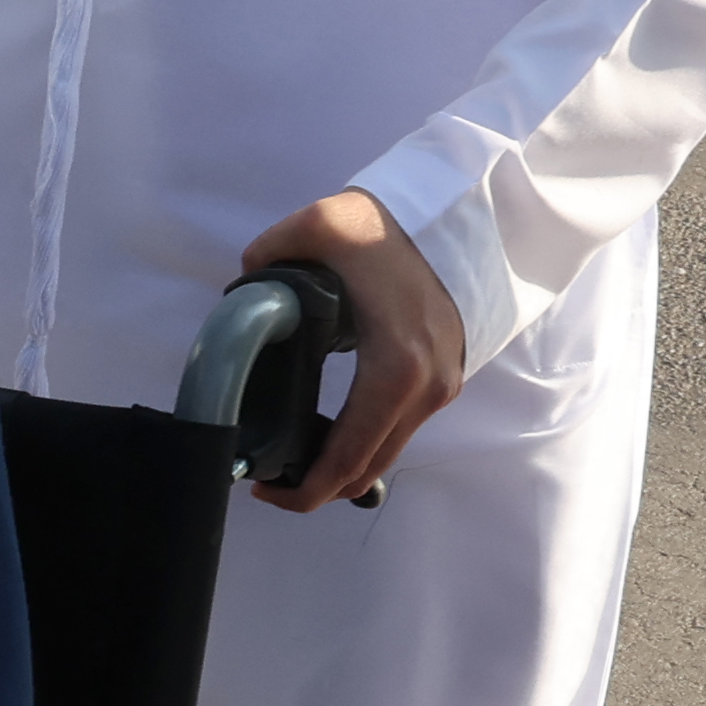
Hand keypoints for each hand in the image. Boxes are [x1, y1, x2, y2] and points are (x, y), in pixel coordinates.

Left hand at [237, 190, 467, 510]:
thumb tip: (245, 282)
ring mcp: (442, 387)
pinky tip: (330, 429)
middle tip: (272, 480)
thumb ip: (267, 254)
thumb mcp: (318, 228)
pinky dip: (364, 441)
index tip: (265, 491)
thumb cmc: (391, 226)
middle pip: (368, 470)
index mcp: (395, 370)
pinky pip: (400, 429)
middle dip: (318, 487)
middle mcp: (427, 390)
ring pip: (386, 454)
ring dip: (342, 466)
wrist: (460, 214)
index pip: (347, 458)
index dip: (304, 489)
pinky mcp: (447, 378)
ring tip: (295, 456)